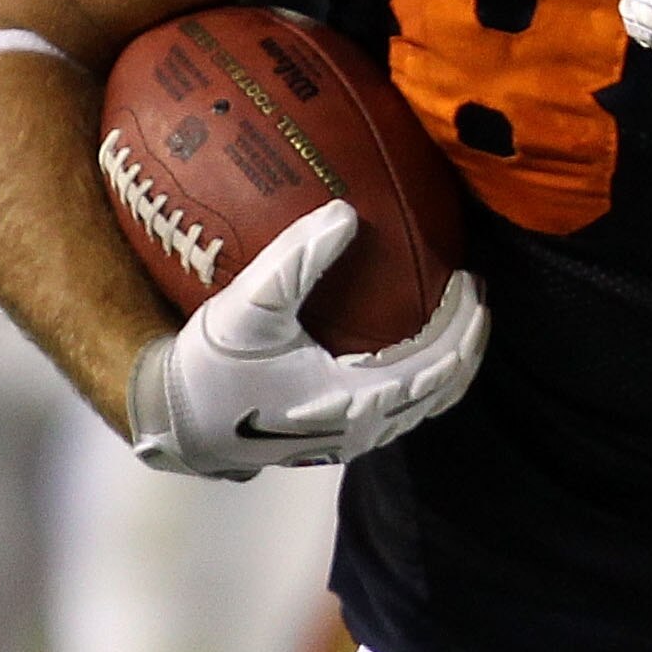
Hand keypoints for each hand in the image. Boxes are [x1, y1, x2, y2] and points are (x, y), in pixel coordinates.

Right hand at [125, 200, 487, 478]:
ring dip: (449, 362)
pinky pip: (399, 409)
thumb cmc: (209, 369)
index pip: (438, 367)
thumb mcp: (247, 309)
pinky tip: (409, 341)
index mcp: (354, 403)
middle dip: (468, 341)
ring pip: (424, 405)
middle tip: (475, 292)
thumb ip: (296, 261)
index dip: (463, 325)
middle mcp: (363, 430)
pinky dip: (420, 377)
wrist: (176, 424)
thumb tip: (346, 212)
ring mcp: (352, 439)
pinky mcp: (336, 437)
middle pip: (444, 389)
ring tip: (456, 315)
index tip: (470, 281)